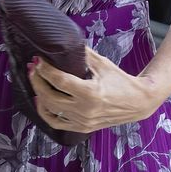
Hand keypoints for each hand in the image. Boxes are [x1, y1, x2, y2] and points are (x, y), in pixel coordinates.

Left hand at [29, 47, 164, 132]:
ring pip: (50, 110)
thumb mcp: (103, 64)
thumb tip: (66, 43)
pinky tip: (41, 101)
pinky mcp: (82, 127)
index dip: (45, 70)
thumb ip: (84, 55)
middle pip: (50, 96)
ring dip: (39, 94)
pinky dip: (45, 113)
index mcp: (91, 92)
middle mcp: (85, 109)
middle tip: (33, 68)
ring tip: (36, 81)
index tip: (38, 60)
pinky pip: (56, 123)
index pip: (59, 81)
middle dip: (37, 80)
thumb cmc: (122, 81)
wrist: (137, 102)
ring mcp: (82, 121)